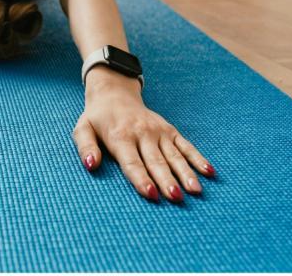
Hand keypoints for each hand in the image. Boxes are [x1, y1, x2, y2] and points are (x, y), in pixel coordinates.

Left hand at [71, 66, 214, 201]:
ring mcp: (158, 131)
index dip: (141, 179)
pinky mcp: (169, 130)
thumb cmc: (97, 118)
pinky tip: (209, 172)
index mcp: (120, 136)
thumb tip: (91, 166)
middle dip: (166, 180)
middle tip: (176, 198)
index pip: (132, 162)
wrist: (115, 93)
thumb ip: (86, 147)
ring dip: (185, 173)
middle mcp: (142, 133)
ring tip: (195, 190)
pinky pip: (185, 145)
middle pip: (156, 161)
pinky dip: (197, 158)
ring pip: (174, 155)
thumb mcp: (83, 129)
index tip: (151, 194)